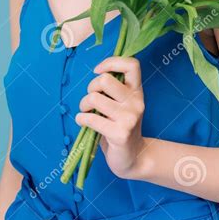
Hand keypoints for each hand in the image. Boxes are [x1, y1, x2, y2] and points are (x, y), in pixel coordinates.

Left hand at [75, 56, 145, 179]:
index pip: (132, 64)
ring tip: (86, 112)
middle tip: (91, 100)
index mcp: (137, 91)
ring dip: (83, 105)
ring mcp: (129, 118)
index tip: (98, 71)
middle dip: (91, 87)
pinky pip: (91, 119)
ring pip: (94, 98)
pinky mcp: (120, 133)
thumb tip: (97, 73)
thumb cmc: (121, 126)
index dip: (112, 62)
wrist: (132, 157)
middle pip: (105, 80)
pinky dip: (82, 119)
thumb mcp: (122, 104)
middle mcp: (136, 102)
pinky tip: (83, 122)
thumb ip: (114, 89)